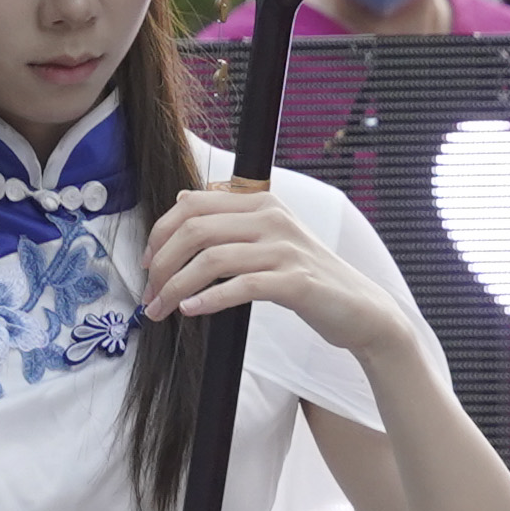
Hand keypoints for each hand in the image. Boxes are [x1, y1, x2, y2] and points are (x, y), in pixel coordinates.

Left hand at [146, 178, 401, 361]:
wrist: (361, 309)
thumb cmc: (310, 277)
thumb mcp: (271, 237)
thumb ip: (231, 219)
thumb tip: (183, 199)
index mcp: (262, 203)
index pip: (194, 205)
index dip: (161, 233)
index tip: (148, 263)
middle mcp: (272, 219)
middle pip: (195, 230)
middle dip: (162, 264)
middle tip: (150, 292)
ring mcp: (285, 249)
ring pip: (211, 260)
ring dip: (176, 287)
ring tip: (161, 309)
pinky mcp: (295, 282)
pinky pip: (240, 287)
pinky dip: (208, 300)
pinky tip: (192, 311)